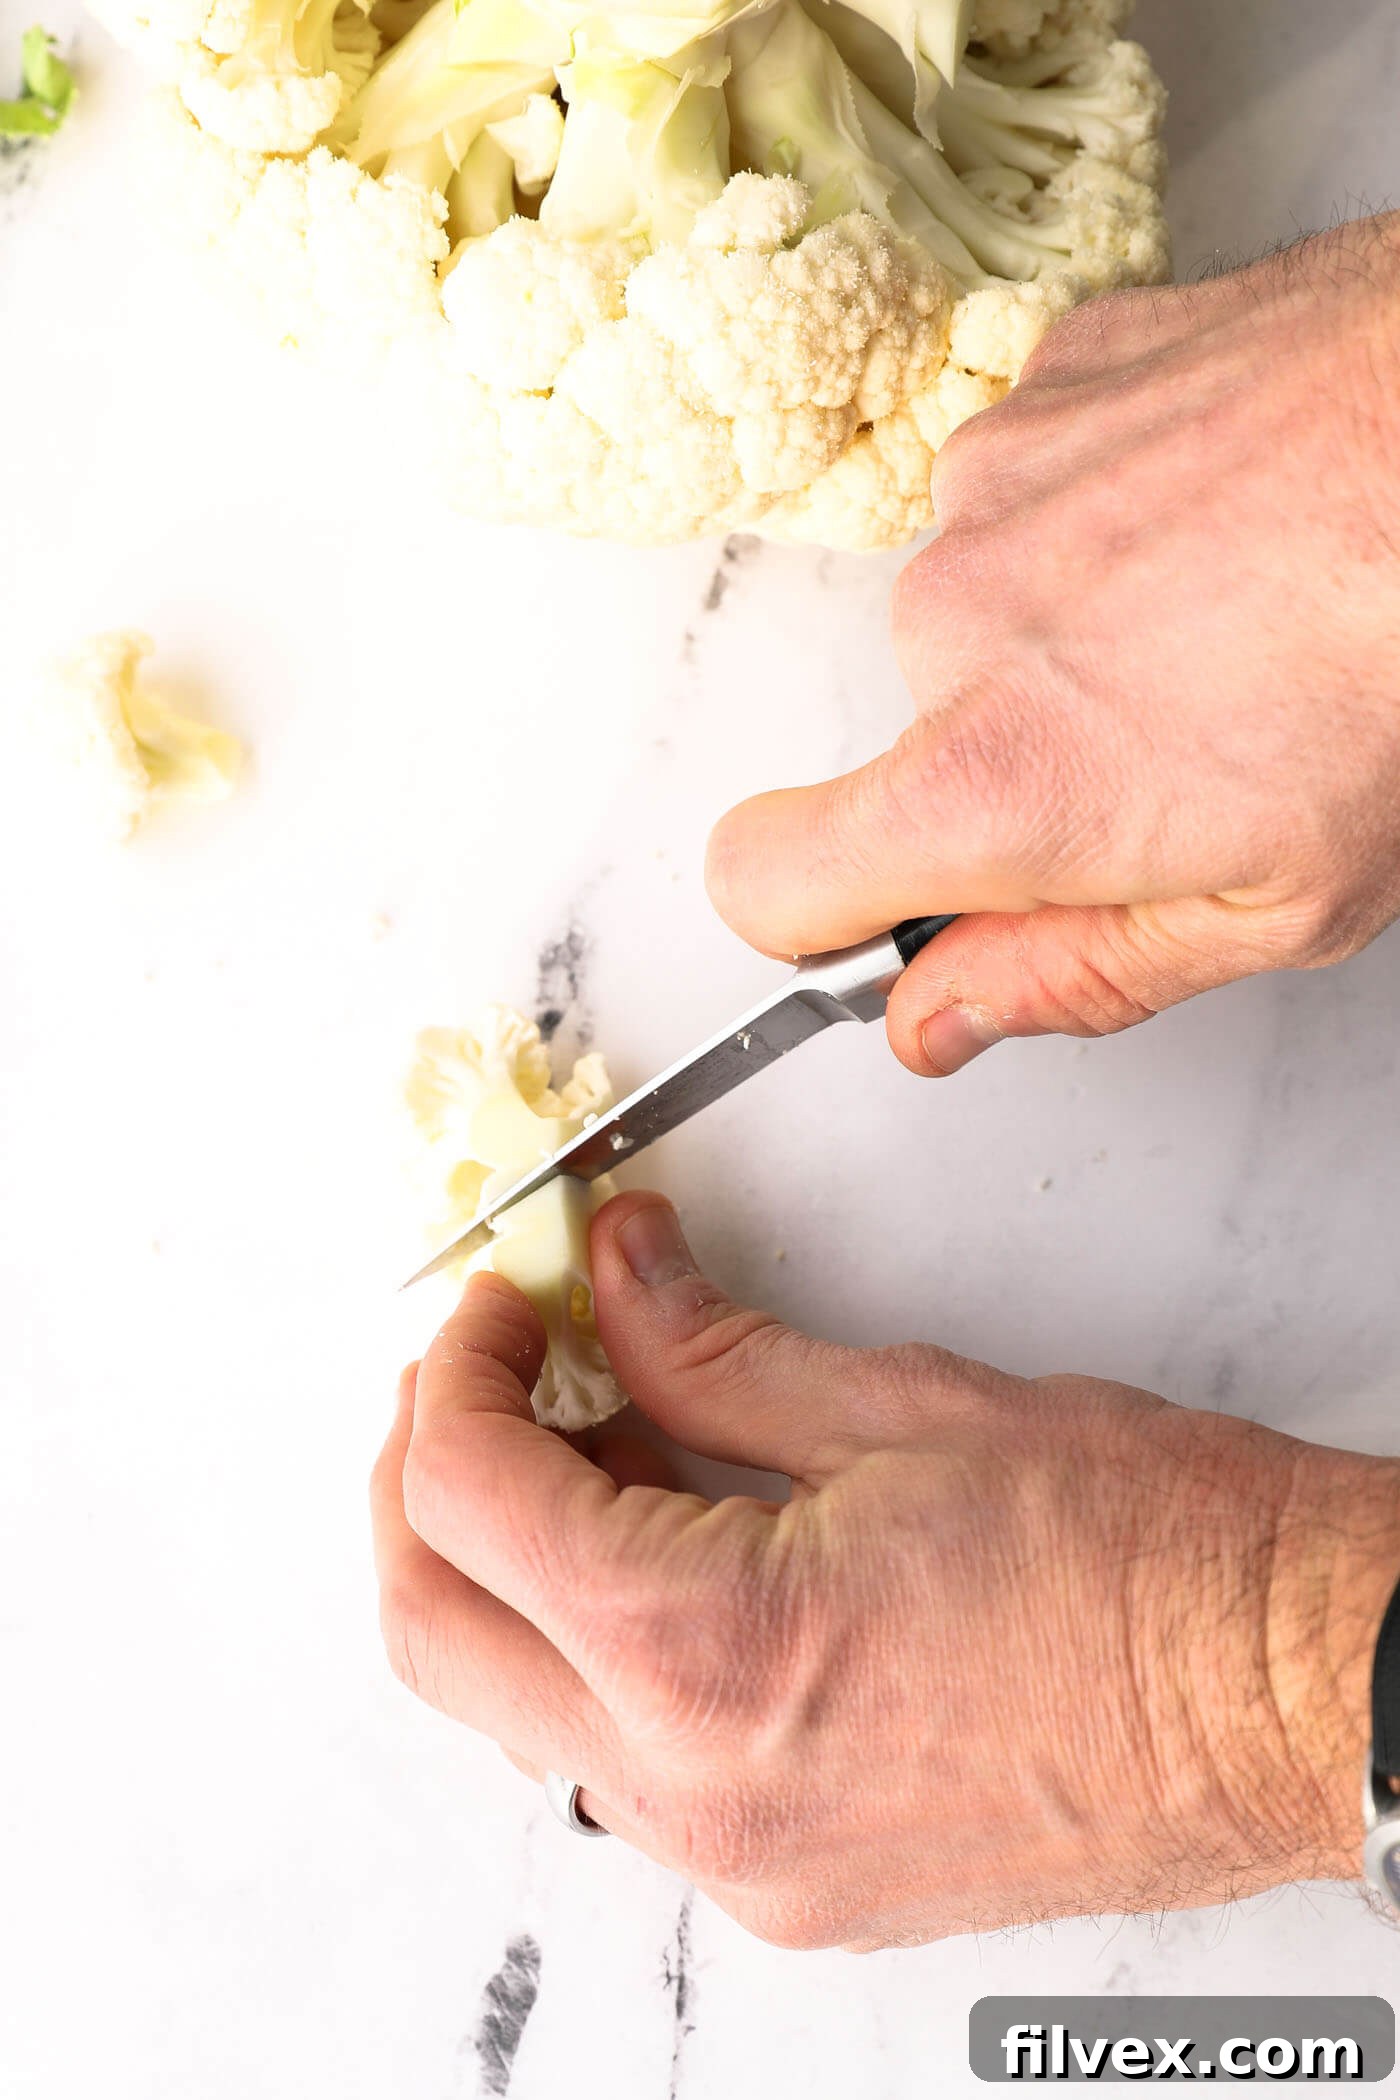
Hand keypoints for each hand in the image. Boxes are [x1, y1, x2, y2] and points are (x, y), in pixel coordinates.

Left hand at [372, 1192, 1399, 1947]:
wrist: (1294, 1695)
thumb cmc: (1154, 1562)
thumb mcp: (900, 1403)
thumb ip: (708, 1342)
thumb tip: (616, 1271)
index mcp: (705, 1654)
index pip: (465, 1500)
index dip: (455, 1369)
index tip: (498, 1305)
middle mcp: (699, 1793)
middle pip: (437, 1629)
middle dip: (424, 1476)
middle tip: (484, 1370)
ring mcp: (742, 1861)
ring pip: (520, 1707)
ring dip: (511, 1564)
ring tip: (599, 1439)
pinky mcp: (792, 1883)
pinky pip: (625, 1763)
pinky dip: (604, 1644)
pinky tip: (674, 1546)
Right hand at [706, 215, 1399, 1077]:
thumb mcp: (1276, 902)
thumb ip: (1067, 974)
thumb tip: (936, 1011)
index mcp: (999, 778)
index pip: (770, 879)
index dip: (816, 918)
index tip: (876, 916)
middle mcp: (958, 620)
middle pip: (916, 740)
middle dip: (1018, 758)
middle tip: (1180, 744)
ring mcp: (995, 481)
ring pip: (980, 609)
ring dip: (1071, 630)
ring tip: (1227, 620)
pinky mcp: (1048, 380)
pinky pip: (1032, 491)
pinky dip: (1106, 518)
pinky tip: (1224, 527)